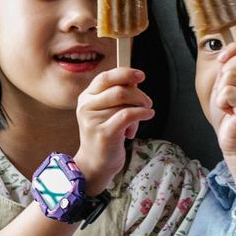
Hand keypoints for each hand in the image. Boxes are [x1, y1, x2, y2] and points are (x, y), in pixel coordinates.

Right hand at [74, 68, 154, 194]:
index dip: (124, 73)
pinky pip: (128, 115)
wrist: (96, 162)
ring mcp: (93, 120)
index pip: (105, 77)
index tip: (141, 75)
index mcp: (86, 97)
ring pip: (125, 104)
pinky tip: (148, 115)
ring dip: (139, 109)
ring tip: (140, 118)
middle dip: (138, 94)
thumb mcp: (108, 111)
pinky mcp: (104, 133)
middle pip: (119, 90)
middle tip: (147, 102)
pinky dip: (142, 113)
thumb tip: (134, 81)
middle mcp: (86, 107)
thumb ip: (118, 95)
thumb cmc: (106, 134)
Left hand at [208, 42, 235, 162]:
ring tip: (230, 107)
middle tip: (228, 97)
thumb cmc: (230, 118)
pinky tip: (231, 113)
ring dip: (221, 93)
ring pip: (230, 75)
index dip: (233, 49)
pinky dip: (222, 103)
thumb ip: (228, 69)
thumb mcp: (226, 87)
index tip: (221, 61)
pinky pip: (227, 91)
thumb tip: (224, 53)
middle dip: (225, 75)